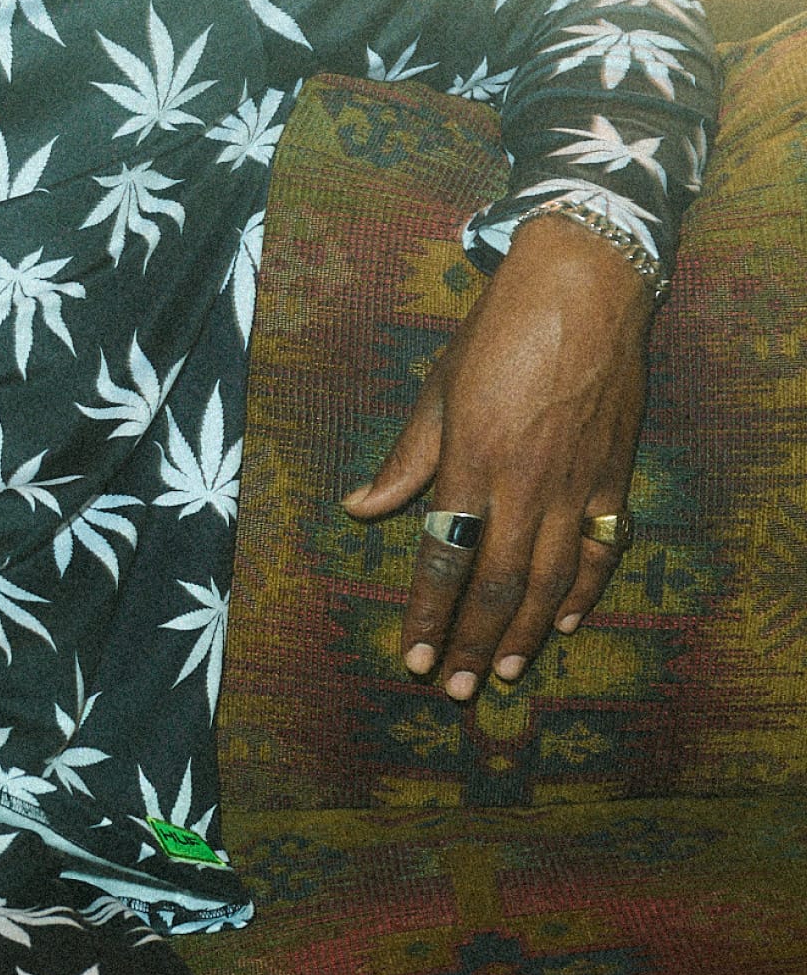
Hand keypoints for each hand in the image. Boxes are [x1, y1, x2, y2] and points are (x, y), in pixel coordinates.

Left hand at [340, 210, 652, 701]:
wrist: (583, 288)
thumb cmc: (498, 332)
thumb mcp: (438, 390)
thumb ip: (406, 458)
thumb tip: (360, 508)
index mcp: (471, 463)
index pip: (444, 559)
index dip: (427, 614)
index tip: (411, 657)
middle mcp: (524, 485)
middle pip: (497, 584)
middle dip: (470, 642)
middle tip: (452, 687)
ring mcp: (576, 485)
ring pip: (550, 580)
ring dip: (522, 634)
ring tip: (499, 673)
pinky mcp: (614, 477)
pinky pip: (602, 551)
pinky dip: (585, 592)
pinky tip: (564, 622)